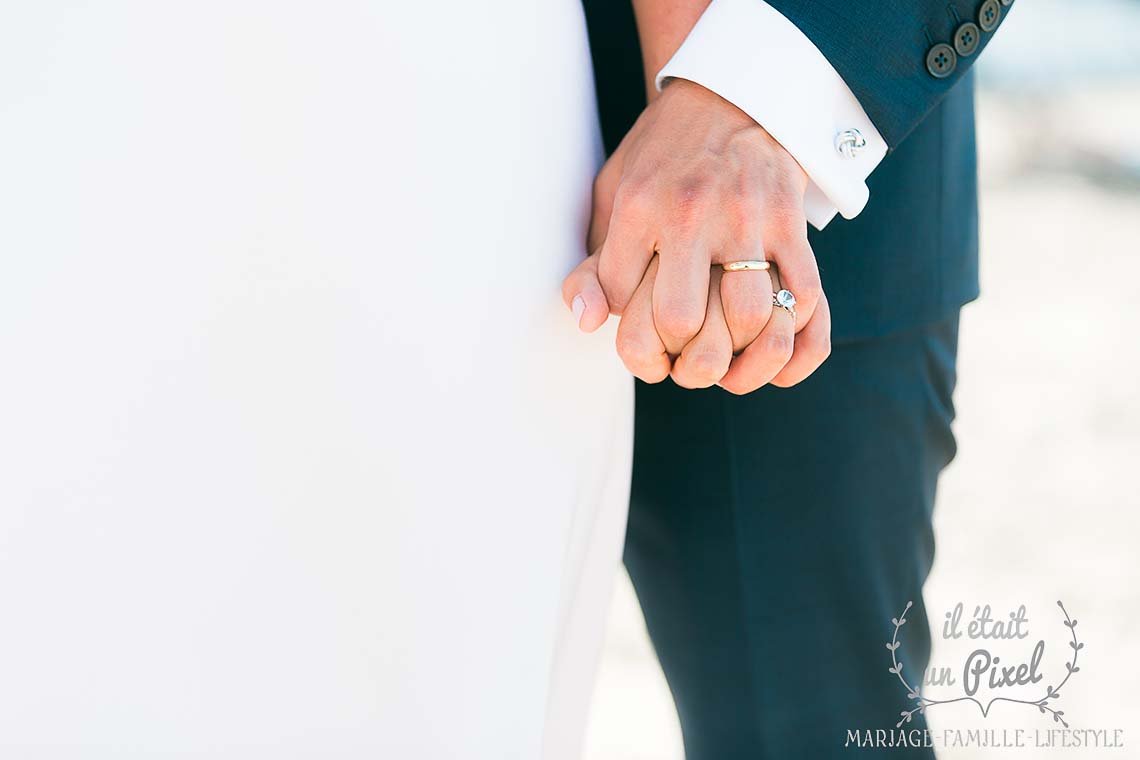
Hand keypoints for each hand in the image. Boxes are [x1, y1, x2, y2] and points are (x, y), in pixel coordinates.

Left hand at [563, 79, 830, 391]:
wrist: (732, 91)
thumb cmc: (664, 154)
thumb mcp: (614, 194)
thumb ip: (595, 262)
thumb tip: (587, 321)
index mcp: (638, 205)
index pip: (620, 299)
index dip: (629, 333)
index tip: (643, 336)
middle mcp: (690, 212)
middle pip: (681, 320)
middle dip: (679, 354)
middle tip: (684, 359)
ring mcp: (746, 218)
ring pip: (750, 317)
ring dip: (739, 351)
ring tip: (729, 354)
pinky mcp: (790, 222)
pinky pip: (804, 297)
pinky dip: (791, 334)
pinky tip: (772, 341)